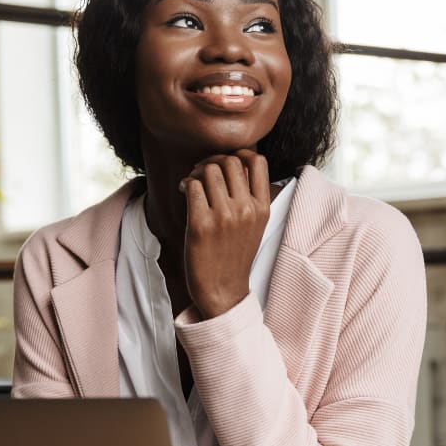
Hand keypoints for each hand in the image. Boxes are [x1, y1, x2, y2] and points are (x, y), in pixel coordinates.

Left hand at [179, 149, 270, 318]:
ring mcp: (224, 217)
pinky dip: (185, 184)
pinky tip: (184, 192)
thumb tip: (233, 164)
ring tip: (192, 184)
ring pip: (209, 170)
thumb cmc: (234, 256)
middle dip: (212, 161)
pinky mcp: (202, 224)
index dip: (238, 154)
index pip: (257, 161)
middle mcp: (246, 210)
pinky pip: (192, 186)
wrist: (223, 291)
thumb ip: (250, 197)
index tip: (225, 164)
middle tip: (202, 173)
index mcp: (262, 208)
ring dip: (196, 172)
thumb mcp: (255, 226)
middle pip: (229, 161)